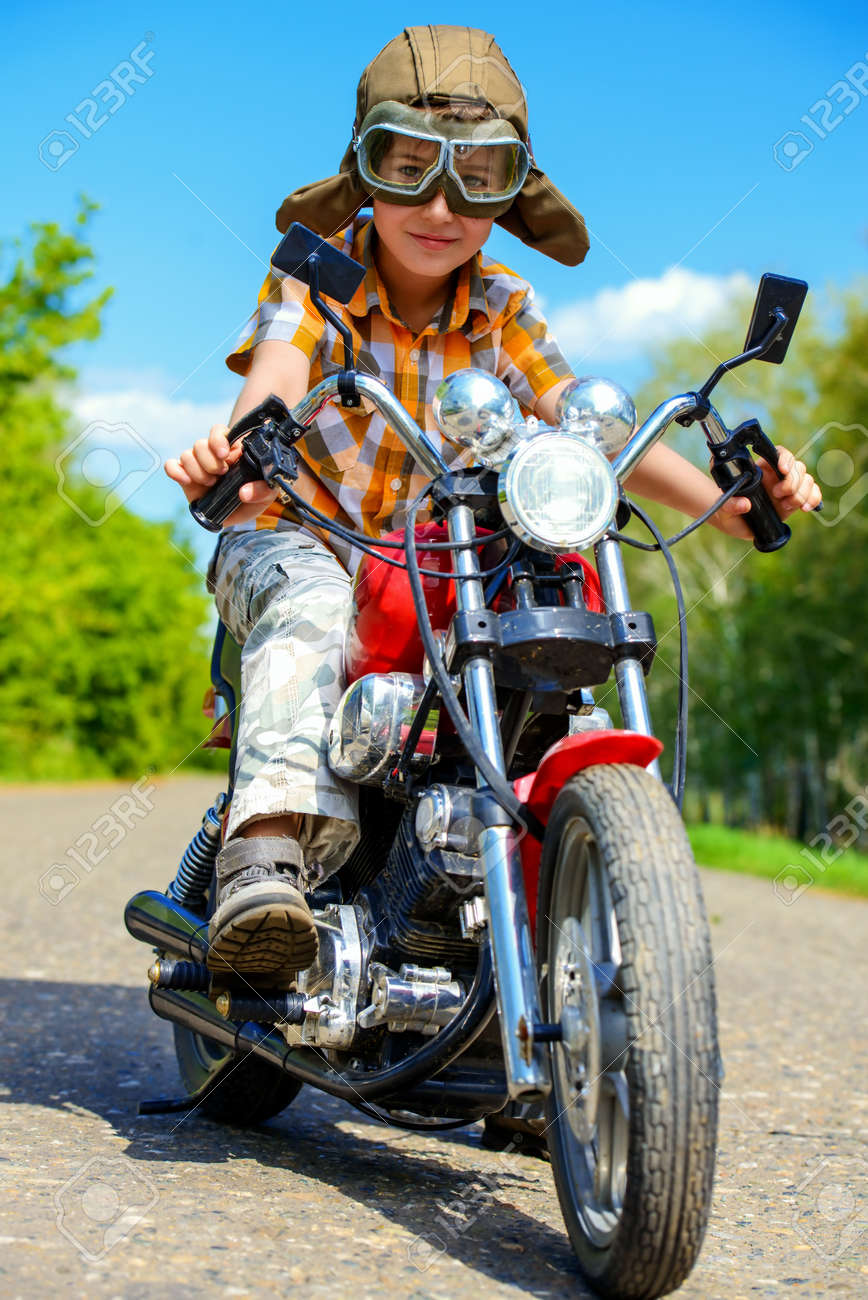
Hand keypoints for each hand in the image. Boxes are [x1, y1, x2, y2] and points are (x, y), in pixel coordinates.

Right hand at [164, 424, 278, 526]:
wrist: (239, 514)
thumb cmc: (254, 496)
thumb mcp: (267, 494)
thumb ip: (262, 491)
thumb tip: (244, 493)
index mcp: (232, 450)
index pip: (218, 431)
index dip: (218, 439)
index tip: (224, 454)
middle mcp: (212, 454)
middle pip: (200, 444)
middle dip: (209, 462)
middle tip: (220, 474)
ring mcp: (197, 464)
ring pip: (186, 455)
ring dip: (197, 471)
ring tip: (210, 484)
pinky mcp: (184, 476)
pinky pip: (171, 466)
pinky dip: (175, 471)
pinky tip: (186, 481)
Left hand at [713, 445, 821, 539]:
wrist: (735, 523)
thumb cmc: (727, 509)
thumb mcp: (723, 506)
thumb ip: (730, 504)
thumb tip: (745, 504)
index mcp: (762, 468)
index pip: (780, 453)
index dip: (785, 459)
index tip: (782, 470)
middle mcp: (777, 475)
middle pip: (797, 468)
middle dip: (791, 483)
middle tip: (777, 495)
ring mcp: (789, 487)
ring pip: (807, 480)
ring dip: (800, 494)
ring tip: (785, 506)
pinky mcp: (795, 500)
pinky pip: (813, 494)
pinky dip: (813, 499)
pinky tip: (805, 508)